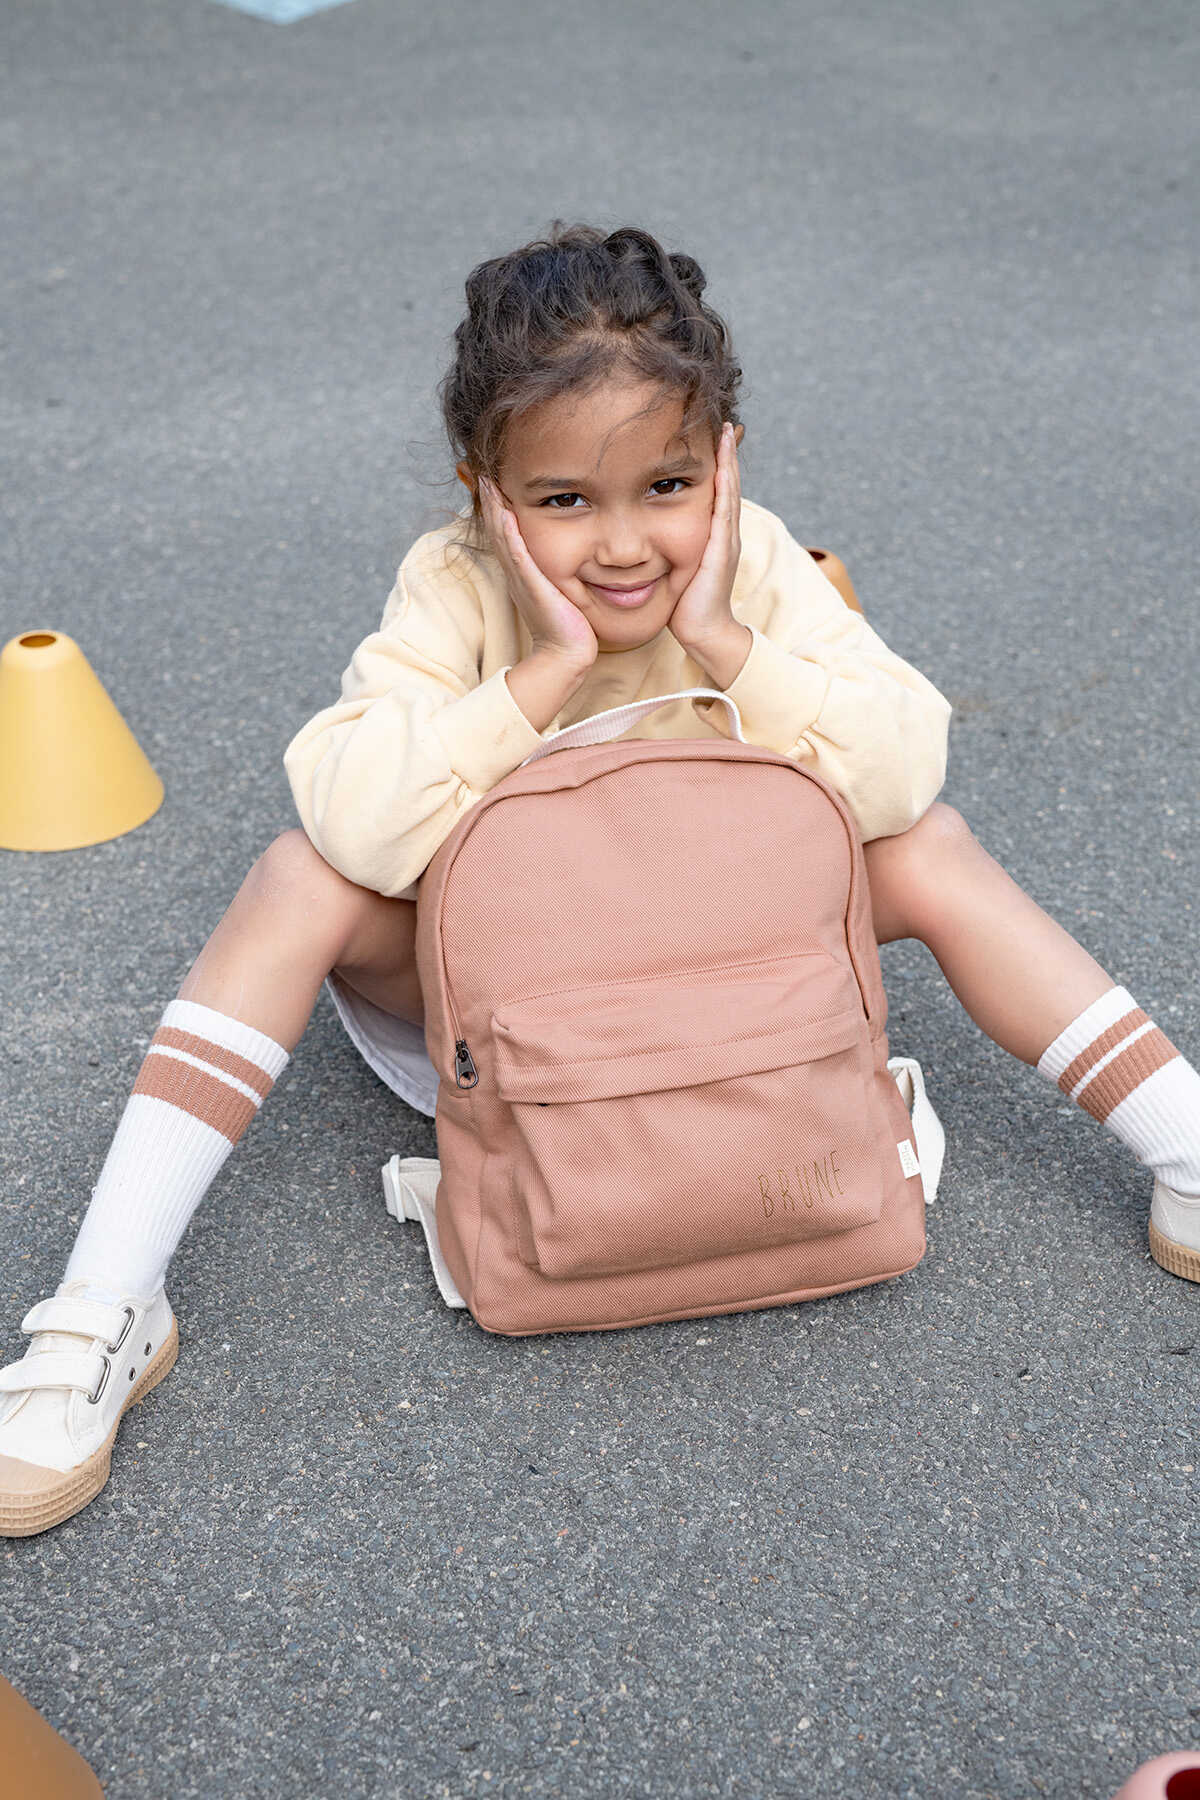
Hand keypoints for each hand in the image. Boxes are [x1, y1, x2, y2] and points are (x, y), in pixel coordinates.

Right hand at [479, 477, 598, 669]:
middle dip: (490, 501)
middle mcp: (516, 573)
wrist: (567, 653)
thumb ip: (553, 572)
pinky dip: (510, 533)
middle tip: (483, 474)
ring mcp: (521, 579)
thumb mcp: (557, 590)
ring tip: (488, 483)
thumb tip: (566, 556)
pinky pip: (518, 555)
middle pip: (497, 530)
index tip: (493, 481)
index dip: (497, 507)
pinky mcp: (532, 585)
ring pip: (503, 537)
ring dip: (494, 509)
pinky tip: (506, 514)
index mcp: (521, 572)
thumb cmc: (567, 625)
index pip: (505, 533)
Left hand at [666, 422, 741, 653]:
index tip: (713, 438)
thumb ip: (668, 550)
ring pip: (729, 492)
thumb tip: (648, 539)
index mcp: (713, 536)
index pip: (716, 493)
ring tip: (727, 433)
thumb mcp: (676, 569)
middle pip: (728, 485)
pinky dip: (726, 486)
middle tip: (727, 424)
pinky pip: (724, 510)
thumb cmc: (686, 606)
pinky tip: (723, 466)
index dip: (717, 465)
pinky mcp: (720, 550)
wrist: (703, 632)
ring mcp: (725, 540)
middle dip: (728, 454)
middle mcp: (724, 533)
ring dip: (729, 461)